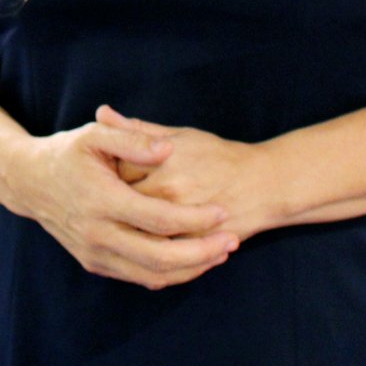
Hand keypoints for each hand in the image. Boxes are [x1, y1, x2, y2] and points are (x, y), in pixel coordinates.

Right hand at [9, 116, 236, 289]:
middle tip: (232, 241)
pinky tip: (193, 260)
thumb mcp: (95, 136)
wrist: (28, 183)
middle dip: (202, 253)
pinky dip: (169, 274)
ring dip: (190, 269)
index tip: (222, 211)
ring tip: (220, 253)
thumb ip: (133, 138)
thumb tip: (167, 149)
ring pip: (151, 275)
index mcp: (100, 200)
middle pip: (159, 257)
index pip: (158, 219)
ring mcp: (94, 253)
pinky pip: (138, 277)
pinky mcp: (94, 263)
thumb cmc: (67, 154)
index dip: (195, 219)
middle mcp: (96, 233)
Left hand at [96, 107, 266, 238]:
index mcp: (164, 160)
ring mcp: (182, 220)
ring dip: (125, 229)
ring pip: (135, 231)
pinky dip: (143, 250)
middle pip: (122, 203)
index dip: (106, 174)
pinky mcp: (191, 243)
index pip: (115, 170)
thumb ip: (138, 129)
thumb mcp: (180, 135)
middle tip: (109, 202)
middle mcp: (171, 189)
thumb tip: (101, 112)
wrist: (264, 186)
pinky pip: (156, 253)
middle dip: (113, 204)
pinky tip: (138, 242)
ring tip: (123, 222)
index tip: (105, 176)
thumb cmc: (218, 157)